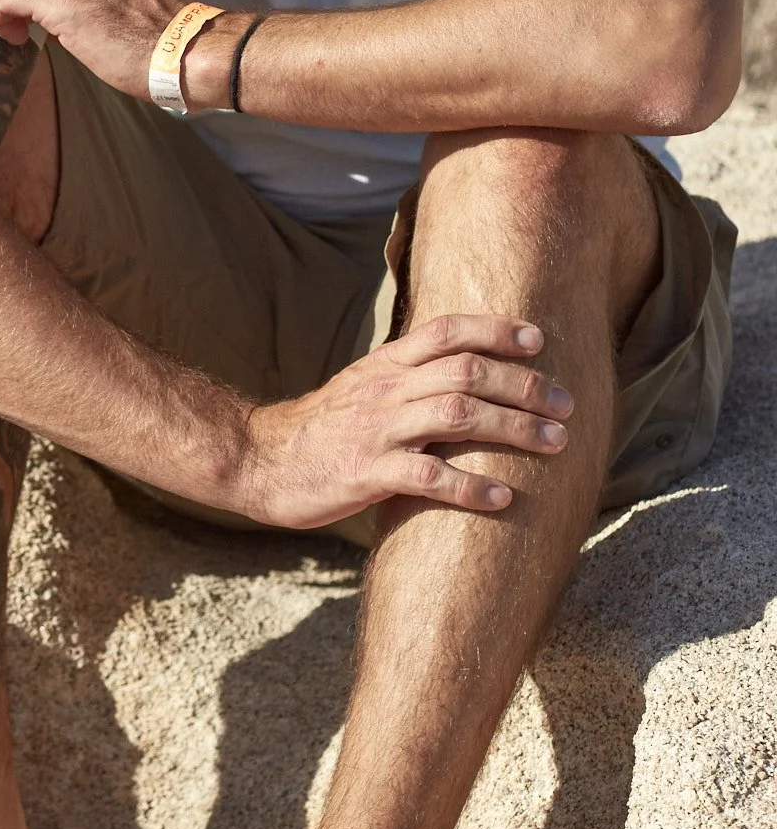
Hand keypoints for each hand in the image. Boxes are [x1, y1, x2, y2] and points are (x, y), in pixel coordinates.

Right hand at [242, 315, 573, 527]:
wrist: (261, 459)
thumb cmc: (320, 428)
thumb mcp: (362, 387)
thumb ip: (407, 378)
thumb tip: (463, 373)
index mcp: (384, 365)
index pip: (445, 331)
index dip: (495, 330)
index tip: (539, 339)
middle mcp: (385, 389)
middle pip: (465, 371)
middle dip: (523, 384)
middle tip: (567, 404)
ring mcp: (376, 430)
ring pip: (457, 416)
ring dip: (513, 428)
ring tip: (555, 444)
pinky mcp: (366, 473)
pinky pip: (428, 477)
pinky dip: (470, 486)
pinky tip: (502, 498)